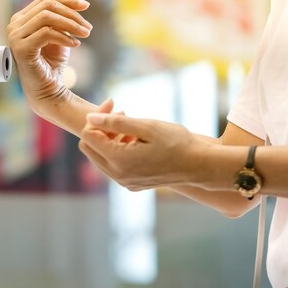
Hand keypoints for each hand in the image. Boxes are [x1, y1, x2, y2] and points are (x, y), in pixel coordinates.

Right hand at [6, 0, 92, 106]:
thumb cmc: (53, 63)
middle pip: (48, 6)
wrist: (48, 90)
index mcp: (22, 18)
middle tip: (88, 28)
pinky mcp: (21, 49)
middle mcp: (14, 25)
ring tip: (85, 35)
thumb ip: (65, 10)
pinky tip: (75, 45)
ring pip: (47, 17)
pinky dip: (64, 37)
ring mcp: (15, 36)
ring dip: (71, 25)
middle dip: (72, 14)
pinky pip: (46, 33)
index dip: (67, 0)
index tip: (87, 6)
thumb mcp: (63, 32)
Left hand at [79, 112, 201, 190]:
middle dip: (101, 128)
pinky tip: (136, 141)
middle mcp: (117, 175)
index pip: (88, 135)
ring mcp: (124, 182)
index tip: (114, 103)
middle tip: (123, 114)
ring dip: (109, 139)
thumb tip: (89, 118)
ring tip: (132, 127)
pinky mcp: (132, 184)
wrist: (198, 165)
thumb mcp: (146, 126)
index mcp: (118, 160)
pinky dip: (118, 151)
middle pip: (89, 148)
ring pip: (100, 157)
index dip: (97, 116)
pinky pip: (113, 166)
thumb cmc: (176, 142)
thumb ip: (115, 123)